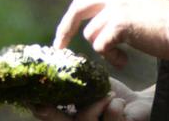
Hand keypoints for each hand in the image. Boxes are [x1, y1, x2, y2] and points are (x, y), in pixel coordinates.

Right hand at [30, 79, 153, 120]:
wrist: (137, 105)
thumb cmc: (107, 96)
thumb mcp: (88, 85)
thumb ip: (73, 79)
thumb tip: (56, 54)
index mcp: (69, 116)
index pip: (48, 114)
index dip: (38, 107)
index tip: (31, 99)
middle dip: (51, 115)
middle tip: (43, 105)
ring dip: (95, 105)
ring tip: (107, 94)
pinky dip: (115, 107)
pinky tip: (119, 102)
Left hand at [53, 0, 168, 65]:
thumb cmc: (165, 25)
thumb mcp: (135, 7)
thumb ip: (114, 9)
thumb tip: (89, 23)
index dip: (70, 16)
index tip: (62, 34)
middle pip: (77, 8)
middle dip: (65, 28)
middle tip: (60, 47)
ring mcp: (116, 6)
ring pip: (91, 33)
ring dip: (104, 49)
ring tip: (122, 55)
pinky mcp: (120, 23)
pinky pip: (100, 45)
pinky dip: (111, 57)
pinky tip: (125, 59)